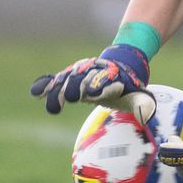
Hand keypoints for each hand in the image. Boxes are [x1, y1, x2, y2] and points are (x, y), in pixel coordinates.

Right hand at [29, 44, 149, 114]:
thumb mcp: (138, 95)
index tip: (96, 92)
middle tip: (73, 96)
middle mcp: (94, 73)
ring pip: (68, 79)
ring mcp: (80, 73)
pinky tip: (35, 93)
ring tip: (53, 106)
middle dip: (79, 86)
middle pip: (84, 79)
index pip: (106, 81)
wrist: (118, 65)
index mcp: (112, 77)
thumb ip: (142, 105)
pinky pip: (56, 80)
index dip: (103, 86)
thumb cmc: (128, 86)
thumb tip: (147, 117)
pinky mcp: (69, 77)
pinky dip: (46, 85)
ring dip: (60, 90)